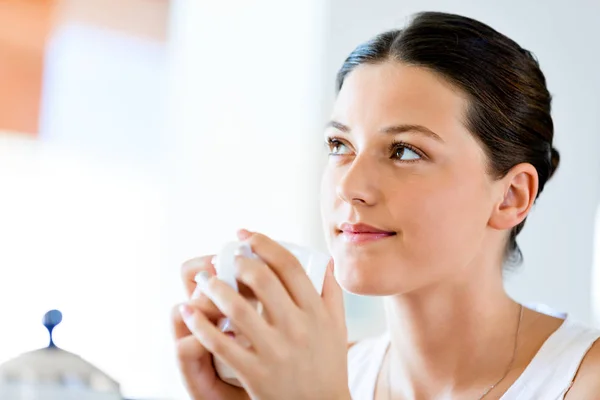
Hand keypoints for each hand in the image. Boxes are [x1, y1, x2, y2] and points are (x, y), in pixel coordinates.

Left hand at [180, 231, 349, 399]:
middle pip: (263, 280)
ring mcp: (275, 351)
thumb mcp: (338, 326)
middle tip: (228, 256)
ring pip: (238, 308)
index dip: (265, 243)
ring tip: (204, 279)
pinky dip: (201, 325)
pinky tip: (188, 312)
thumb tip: (325, 259)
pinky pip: (222, 343)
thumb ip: (331, 292)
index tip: (247, 234)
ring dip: (216, 288)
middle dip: (239, 261)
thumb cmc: (328, 365)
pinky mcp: (256, 373)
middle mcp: (297, 327)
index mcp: (316, 312)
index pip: (289, 266)